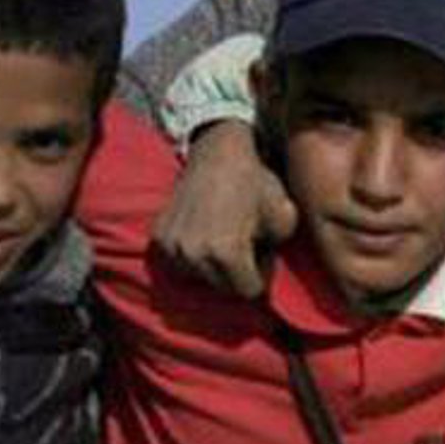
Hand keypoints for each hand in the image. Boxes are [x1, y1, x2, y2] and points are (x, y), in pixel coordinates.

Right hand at [155, 122, 298, 298]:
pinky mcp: (159, 237)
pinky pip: (177, 262)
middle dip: (237, 273)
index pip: (248, 291)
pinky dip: (191, 254)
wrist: (218, 151)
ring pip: (198, 277)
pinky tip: (203, 233)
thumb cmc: (255, 182)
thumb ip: (279, 252)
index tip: (263, 254)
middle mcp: (195, 255)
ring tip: (224, 238)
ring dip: (212, 266)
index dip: (261, 275)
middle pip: (221, 288)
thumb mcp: (285, 217)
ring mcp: (172, 247)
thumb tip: (265, 269)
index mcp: (227, 253)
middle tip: (245, 246)